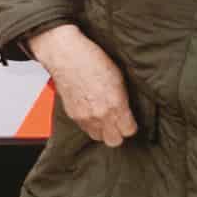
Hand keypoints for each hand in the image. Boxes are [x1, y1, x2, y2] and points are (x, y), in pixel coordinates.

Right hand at [30, 24, 136, 146]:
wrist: (66, 55)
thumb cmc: (91, 59)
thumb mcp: (119, 77)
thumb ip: (124, 99)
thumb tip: (128, 111)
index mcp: (115, 104)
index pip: (129, 131)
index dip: (130, 126)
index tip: (129, 120)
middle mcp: (100, 114)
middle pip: (114, 141)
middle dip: (117, 133)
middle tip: (118, 123)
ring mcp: (85, 117)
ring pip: (98, 137)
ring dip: (103, 130)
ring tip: (104, 117)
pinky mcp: (72, 115)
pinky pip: (85, 129)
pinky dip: (90, 123)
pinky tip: (91, 110)